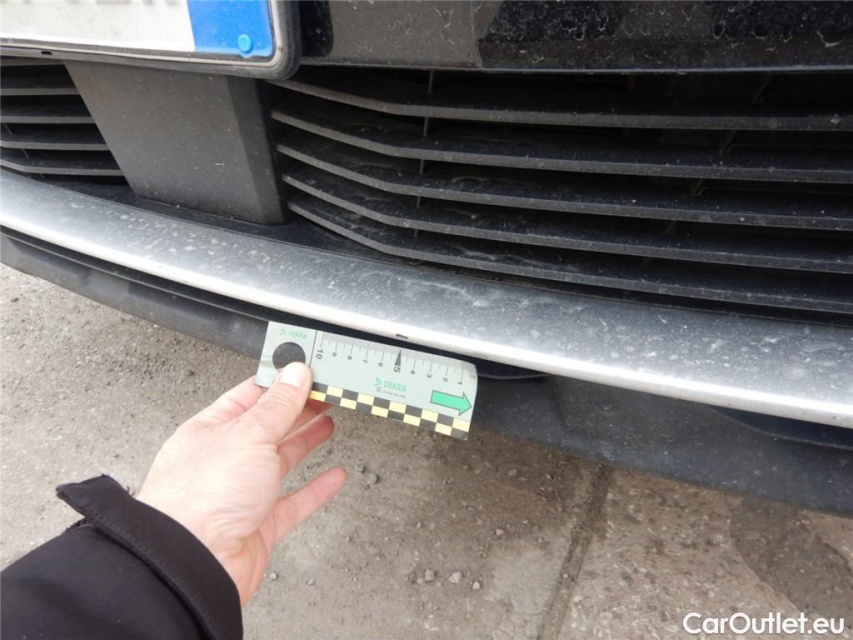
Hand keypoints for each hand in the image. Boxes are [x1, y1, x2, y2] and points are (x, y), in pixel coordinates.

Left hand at [136, 363, 345, 604]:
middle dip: (296, 408)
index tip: (304, 370)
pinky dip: (316, 488)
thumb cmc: (199, 498)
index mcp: (211, 430)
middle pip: (267, 427)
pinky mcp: (258, 526)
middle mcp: (224, 461)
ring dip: (305, 441)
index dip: (279, 382)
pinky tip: (333, 476)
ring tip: (326, 423)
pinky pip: (293, 502)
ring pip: (279, 461)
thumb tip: (296, 374)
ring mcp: (240, 495)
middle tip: (324, 392)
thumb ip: (278, 406)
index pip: (249, 396)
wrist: (192, 564)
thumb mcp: (248, 434)